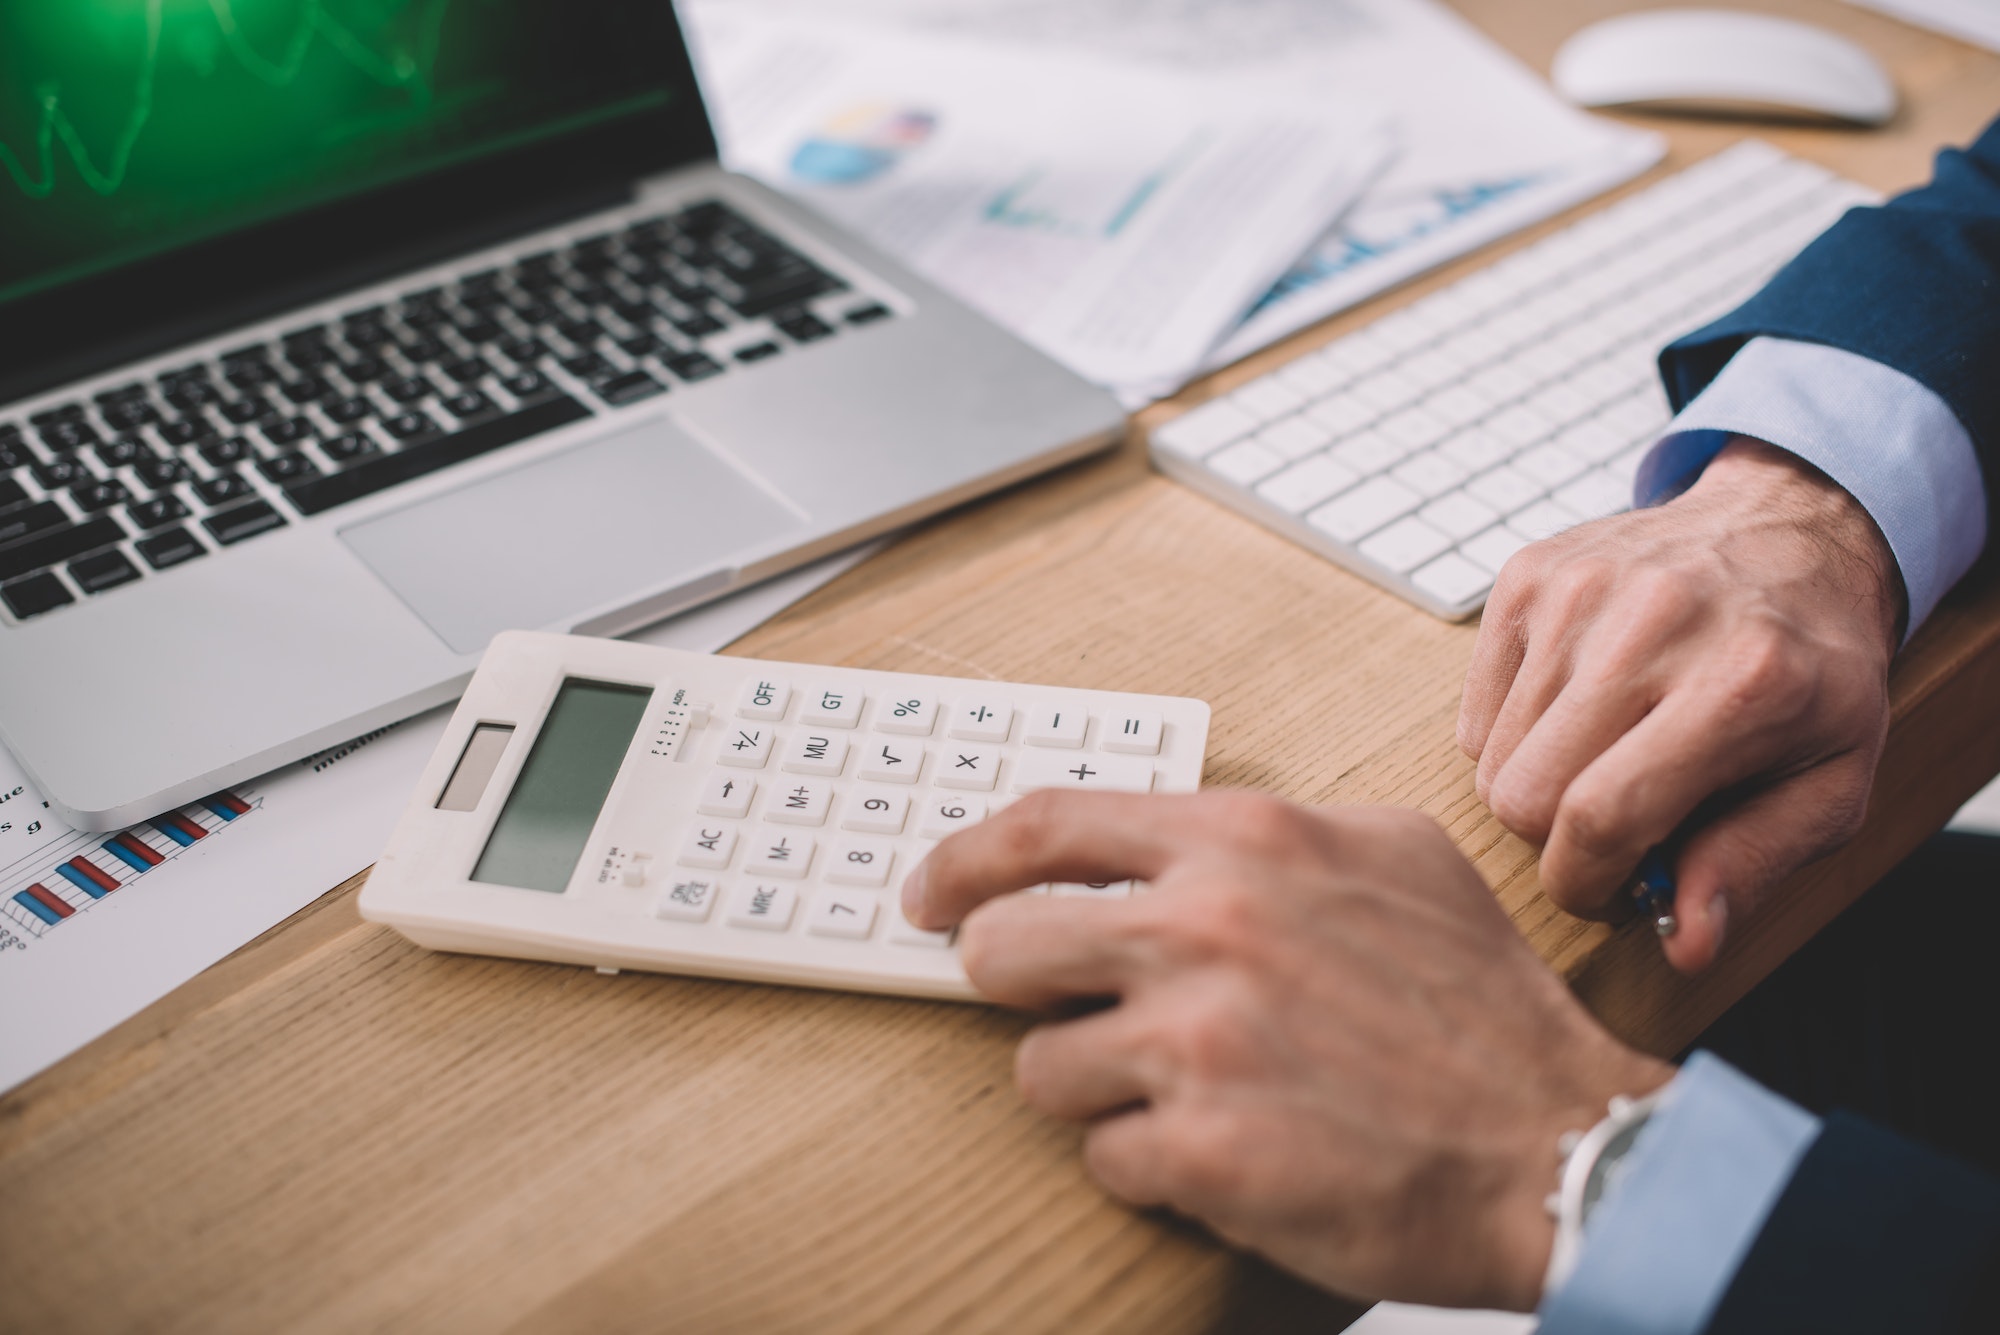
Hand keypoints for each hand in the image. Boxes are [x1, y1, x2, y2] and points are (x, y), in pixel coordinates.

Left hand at [904, 790, 1673, 1309]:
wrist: (1561, 1145)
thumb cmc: (1480, 1005)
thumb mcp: (1394, 852)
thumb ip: (1271, 827)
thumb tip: (1167, 833)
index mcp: (1245, 842)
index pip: (1045, 822)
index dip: (963, 859)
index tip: (927, 893)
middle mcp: (1206, 927)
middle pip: (1002, 946)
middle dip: (1008, 983)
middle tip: (1046, 1007)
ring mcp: (1199, 1041)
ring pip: (1041, 1068)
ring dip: (1095, 1090)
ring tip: (1186, 1094)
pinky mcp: (1203, 1149)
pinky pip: (1104, 1157)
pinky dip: (1150, 1162)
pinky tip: (1226, 1151)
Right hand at [1461, 437, 1902, 972]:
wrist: (1791, 532)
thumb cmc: (1813, 673)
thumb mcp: (1832, 782)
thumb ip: (1754, 864)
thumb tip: (1683, 943)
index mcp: (1743, 682)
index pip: (1603, 816)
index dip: (1584, 884)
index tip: (1606, 894)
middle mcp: (1651, 622)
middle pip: (1525, 795)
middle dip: (1557, 842)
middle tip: (1614, 830)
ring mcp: (1578, 591)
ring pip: (1493, 760)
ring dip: (1539, 786)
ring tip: (1606, 762)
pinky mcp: (1529, 576)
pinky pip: (1478, 712)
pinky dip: (1515, 737)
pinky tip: (1579, 714)